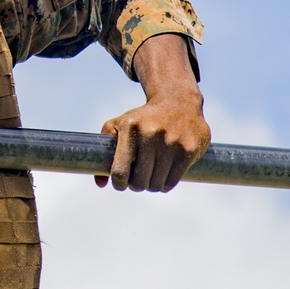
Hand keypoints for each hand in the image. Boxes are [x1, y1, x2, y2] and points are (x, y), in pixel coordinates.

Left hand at [95, 34, 209, 191]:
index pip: (119, 171)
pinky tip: (163, 175)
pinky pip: (172, 182)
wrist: (178, 102)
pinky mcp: (189, 150)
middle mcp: (151, 133)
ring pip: (156, 185)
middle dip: (136, 185)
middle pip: (139, 181)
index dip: (119, 183)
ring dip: (151, 185)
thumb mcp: (119, 125)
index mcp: (130, 127)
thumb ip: (104, 152)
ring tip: (150, 176)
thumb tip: (100, 184)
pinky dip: (165, 184)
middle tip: (137, 179)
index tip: (121, 183)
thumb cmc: (142, 119)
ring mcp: (172, 142)